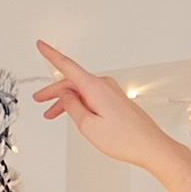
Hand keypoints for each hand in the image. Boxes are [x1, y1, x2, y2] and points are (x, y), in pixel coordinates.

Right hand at [31, 39, 160, 165]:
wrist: (150, 146)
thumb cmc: (125, 139)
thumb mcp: (88, 126)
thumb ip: (72, 107)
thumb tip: (66, 95)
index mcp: (95, 87)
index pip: (67, 67)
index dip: (51, 55)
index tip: (41, 45)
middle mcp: (104, 85)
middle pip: (72, 82)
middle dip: (53, 91)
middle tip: (39, 100)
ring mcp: (111, 92)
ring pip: (81, 91)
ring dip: (66, 101)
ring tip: (52, 114)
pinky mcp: (116, 100)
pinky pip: (92, 97)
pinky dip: (79, 104)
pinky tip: (73, 114)